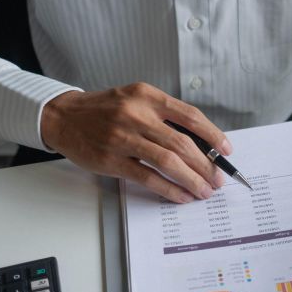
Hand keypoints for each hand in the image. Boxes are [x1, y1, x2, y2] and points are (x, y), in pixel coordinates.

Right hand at [41, 83, 229, 202]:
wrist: (64, 117)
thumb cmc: (105, 110)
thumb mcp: (136, 100)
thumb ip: (164, 116)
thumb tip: (200, 144)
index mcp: (147, 96)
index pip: (190, 116)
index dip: (213, 135)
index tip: (226, 150)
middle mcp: (136, 114)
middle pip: (182, 142)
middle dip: (205, 164)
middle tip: (217, 179)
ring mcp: (123, 138)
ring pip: (168, 161)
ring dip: (191, 179)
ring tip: (204, 190)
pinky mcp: (111, 160)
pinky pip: (148, 177)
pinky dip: (169, 188)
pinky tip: (181, 195)